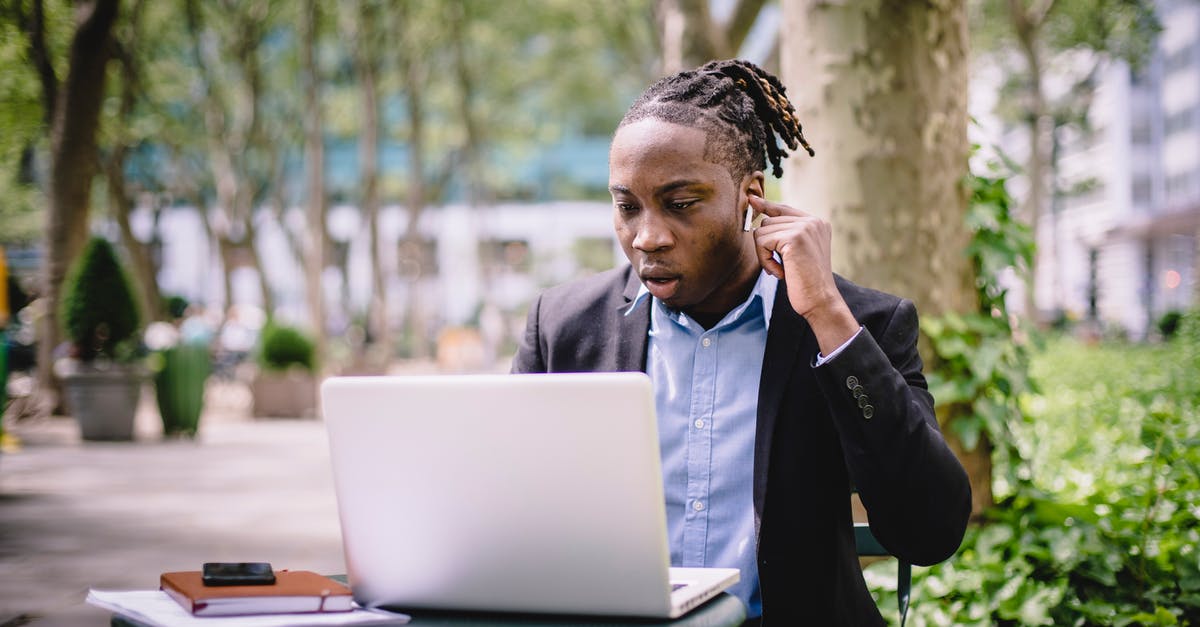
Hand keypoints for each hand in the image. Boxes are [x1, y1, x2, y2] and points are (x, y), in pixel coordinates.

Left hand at [749, 195, 859, 353]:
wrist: (820, 300)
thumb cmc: (807, 282)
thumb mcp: (798, 253)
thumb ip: (786, 235)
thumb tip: (760, 217)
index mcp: (817, 224)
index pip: (785, 209)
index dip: (767, 205)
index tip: (753, 200)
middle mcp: (812, 221)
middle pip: (768, 221)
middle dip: (766, 246)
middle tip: (780, 266)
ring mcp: (804, 227)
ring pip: (762, 231)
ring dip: (764, 255)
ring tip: (782, 270)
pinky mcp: (794, 238)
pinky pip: (762, 242)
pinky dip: (765, 261)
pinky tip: (781, 273)